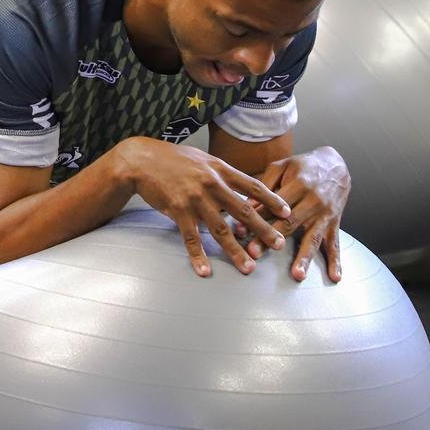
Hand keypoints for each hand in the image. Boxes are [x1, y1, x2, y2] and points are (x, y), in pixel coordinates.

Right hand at [118, 137, 292, 277]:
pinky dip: (198, 256)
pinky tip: (205, 271)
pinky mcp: (178, 211)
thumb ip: (222, 173)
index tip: (287, 213)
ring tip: (248, 267)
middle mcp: (212, 184)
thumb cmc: (173, 158)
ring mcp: (195, 199)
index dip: (272, 200)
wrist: (142, 159)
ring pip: (220, 229)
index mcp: (220, 169)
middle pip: (243, 211)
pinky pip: (191, 238)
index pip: (253, 186)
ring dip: (235, 251)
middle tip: (279, 245)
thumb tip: (241, 187)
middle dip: (263, 230)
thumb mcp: (203, 158)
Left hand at [239, 147, 350, 281]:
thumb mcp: (282, 166)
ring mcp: (325, 214)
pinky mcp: (335, 224)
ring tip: (297, 274)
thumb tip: (248, 205)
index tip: (239, 231)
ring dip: (305, 257)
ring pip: (314, 237)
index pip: (274, 204)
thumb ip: (264, 184)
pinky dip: (337, 262)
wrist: (336, 165)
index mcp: (299, 184)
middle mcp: (314, 200)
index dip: (256, 217)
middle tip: (254, 253)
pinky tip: (334, 277)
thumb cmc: (303, 167)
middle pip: (290, 223)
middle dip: (271, 239)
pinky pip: (335, 244)